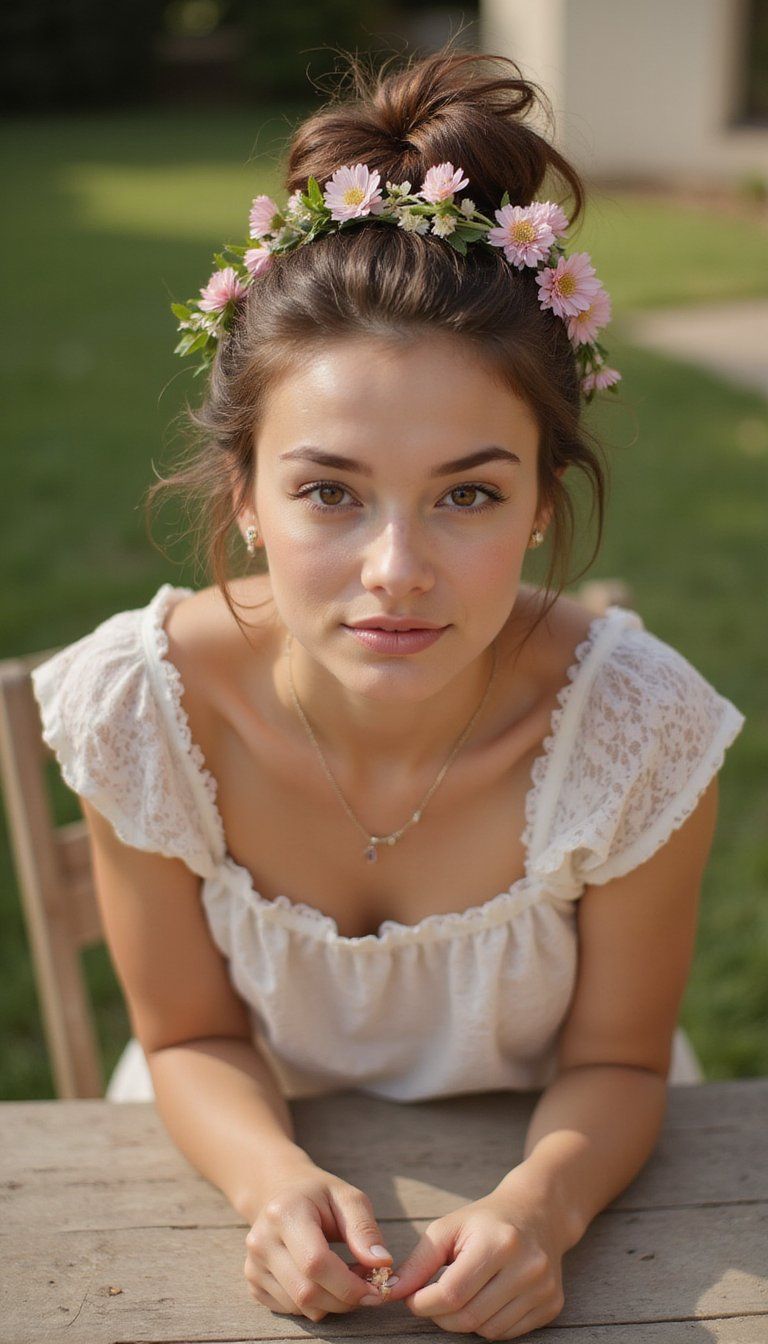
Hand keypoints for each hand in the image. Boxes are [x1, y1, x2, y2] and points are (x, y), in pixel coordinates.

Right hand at [243, 1158, 395, 1320]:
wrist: (280, 1193)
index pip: (315, 1263)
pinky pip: (291, 1310)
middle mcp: (262, 1241)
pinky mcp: (253, 1282)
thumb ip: (365, 1230)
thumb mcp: (347, 1198)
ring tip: (347, 1277)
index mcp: (285, 1213)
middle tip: (367, 1285)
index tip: (376, 1287)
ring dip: (333, 1302)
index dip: (349, 1284)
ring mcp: (253, 1264)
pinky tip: (326, 1282)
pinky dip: (316, 1304)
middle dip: (346, 1298)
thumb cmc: (319, 1195)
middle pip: (307, 1292)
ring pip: (301, 1307)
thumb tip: (382, 1264)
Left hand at [385, 1178, 566, 1339]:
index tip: (412, 1298)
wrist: (536, 1212)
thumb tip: (391, 1291)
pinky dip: (488, 1323)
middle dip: (440, 1316)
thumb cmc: (485, 1220)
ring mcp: (543, 1289)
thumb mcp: (448, 1228)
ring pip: (488, 1330)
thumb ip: (419, 1262)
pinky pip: (508, 1334)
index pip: (452, 1293)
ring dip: (465, 1320)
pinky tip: (486, 1299)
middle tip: (432, 1300)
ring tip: (462, 1295)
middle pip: (469, 1317)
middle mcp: (527, 1267)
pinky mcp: (552, 1305)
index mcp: (499, 1242)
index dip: (423, 1302)